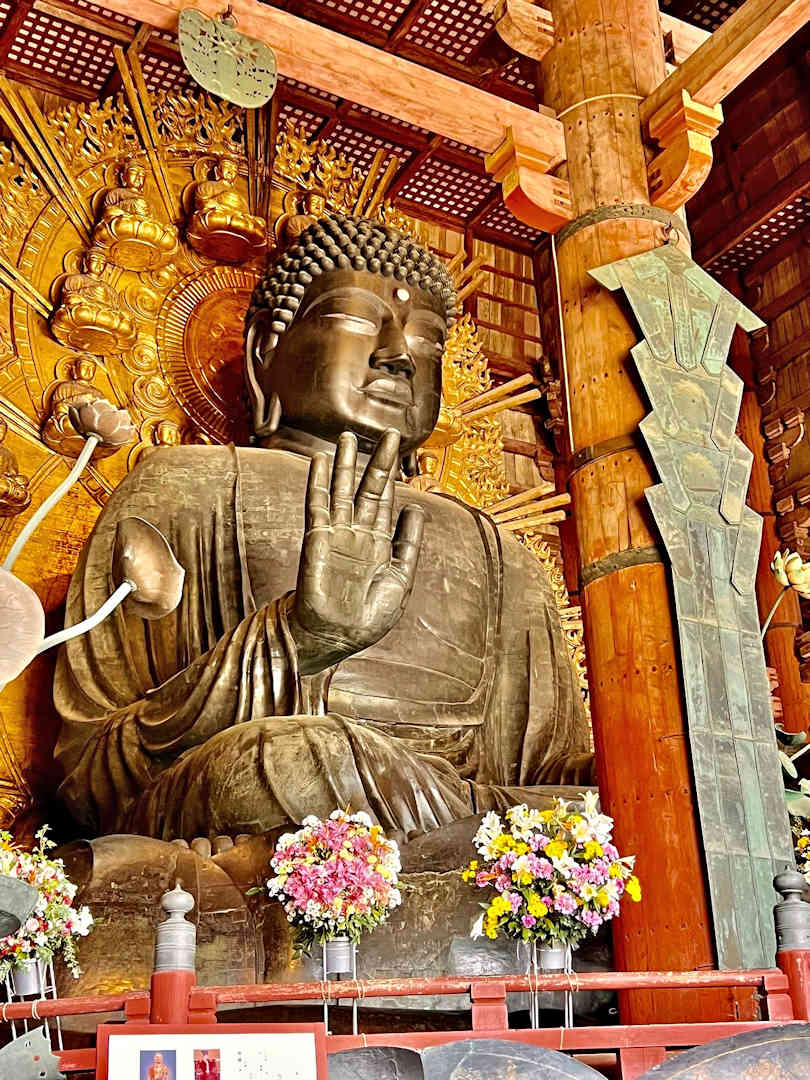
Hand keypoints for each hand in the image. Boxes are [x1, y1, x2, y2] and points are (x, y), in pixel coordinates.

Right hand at [289, 428, 423, 674]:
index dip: (394, 477)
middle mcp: (357, 534)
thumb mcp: (399, 580)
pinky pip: (317, 505)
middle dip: (378, 462)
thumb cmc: (367, 618)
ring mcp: (336, 534)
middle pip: (368, 490)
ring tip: (347, 437)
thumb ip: (407, 544)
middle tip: (389, 434)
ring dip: (344, 464)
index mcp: (379, 544)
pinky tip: (319, 460)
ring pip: (341, 491)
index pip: (387, 503)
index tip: (399, 452)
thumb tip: (415, 508)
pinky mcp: (317, 539)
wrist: (337, 636)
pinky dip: (318, 482)